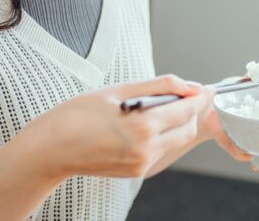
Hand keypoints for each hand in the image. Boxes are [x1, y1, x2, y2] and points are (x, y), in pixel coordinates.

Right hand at [25, 74, 211, 179]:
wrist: (52, 149)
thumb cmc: (79, 114)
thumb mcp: (121, 90)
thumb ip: (161, 86)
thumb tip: (190, 86)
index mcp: (143, 126)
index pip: (188, 110)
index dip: (200, 97)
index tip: (207, 88)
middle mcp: (146, 149)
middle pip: (188, 128)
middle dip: (190, 111)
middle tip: (182, 95)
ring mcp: (142, 164)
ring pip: (175, 140)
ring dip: (176, 124)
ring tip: (158, 107)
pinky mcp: (136, 172)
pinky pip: (160, 150)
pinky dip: (160, 136)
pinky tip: (142, 124)